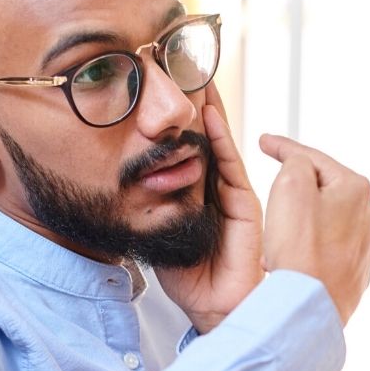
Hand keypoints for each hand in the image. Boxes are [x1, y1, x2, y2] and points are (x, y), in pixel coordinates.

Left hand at [155, 84, 263, 333]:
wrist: (214, 306)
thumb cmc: (187, 276)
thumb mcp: (158, 231)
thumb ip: (149, 204)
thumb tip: (124, 177)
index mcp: (196, 192)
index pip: (184, 147)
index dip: (174, 119)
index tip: (160, 85)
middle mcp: (216, 187)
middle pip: (203, 135)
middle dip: (193, 101)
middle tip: (179, 63)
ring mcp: (233, 193)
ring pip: (218, 141)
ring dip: (208, 108)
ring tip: (196, 73)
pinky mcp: (245, 203)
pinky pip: (230, 163)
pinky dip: (219, 137)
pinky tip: (209, 112)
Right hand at [259, 135, 369, 324]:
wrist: (308, 307)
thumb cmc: (299, 250)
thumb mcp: (290, 187)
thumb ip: (296, 162)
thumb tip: (300, 165)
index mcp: (356, 188)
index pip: (312, 158)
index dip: (282, 147)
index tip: (263, 142)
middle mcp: (369, 215)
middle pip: (321, 189)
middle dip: (294, 190)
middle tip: (270, 195)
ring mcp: (366, 246)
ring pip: (324, 220)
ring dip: (301, 222)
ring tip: (278, 237)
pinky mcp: (356, 273)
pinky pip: (327, 249)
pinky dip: (309, 247)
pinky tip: (293, 258)